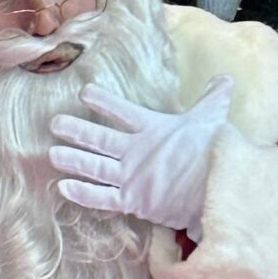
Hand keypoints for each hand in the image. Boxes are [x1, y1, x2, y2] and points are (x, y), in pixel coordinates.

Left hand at [50, 76, 231, 236]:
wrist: (217, 182)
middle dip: (76, 129)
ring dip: (72, 159)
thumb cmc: (216, 150)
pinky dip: (82, 194)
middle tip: (54, 123)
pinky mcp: (133, 200)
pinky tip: (62, 187)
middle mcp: (136, 150)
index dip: (103, 100)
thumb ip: (215, 97)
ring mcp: (132, 176)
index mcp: (153, 128)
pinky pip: (102, 197)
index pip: (122, 110)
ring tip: (52, 153)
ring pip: (94, 166)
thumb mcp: (214, 117)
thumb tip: (225, 78)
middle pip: (99, 138)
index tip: (84, 91)